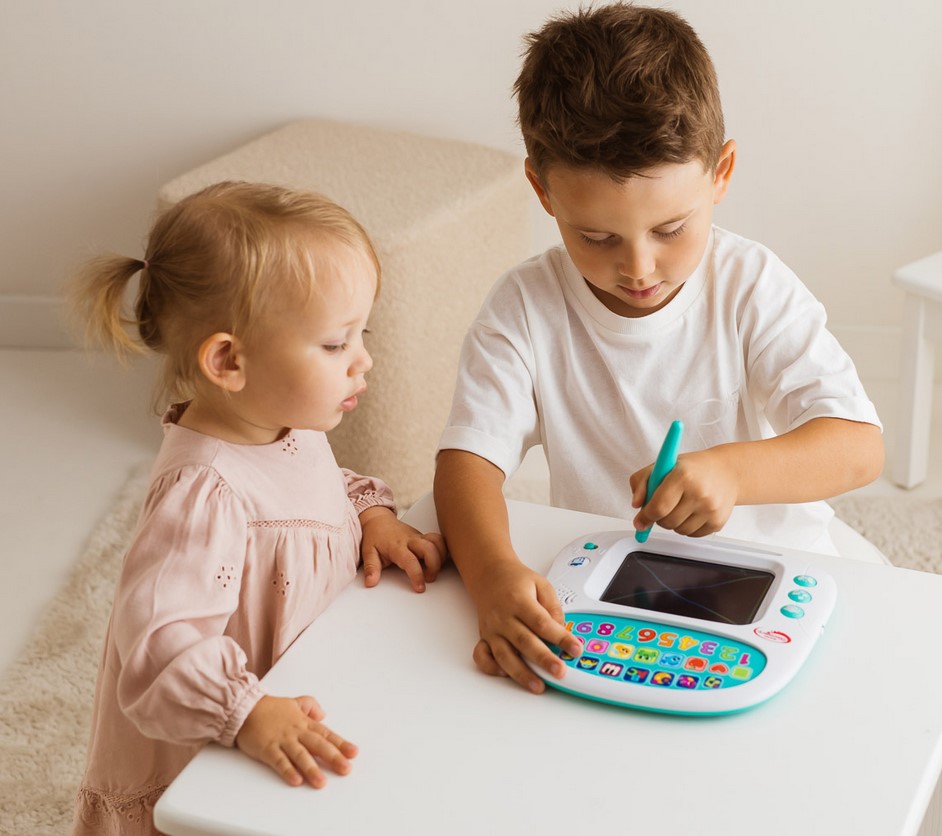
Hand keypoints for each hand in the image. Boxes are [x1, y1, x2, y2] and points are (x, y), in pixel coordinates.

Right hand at [235, 695, 357, 787]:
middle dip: (333, 757)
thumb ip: (310, 705)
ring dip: (312, 769)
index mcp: (304, 722)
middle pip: (317, 745)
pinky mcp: (267, 748)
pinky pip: (279, 761)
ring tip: (321, 782)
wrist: (244, 708)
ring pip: (300, 755)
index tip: (353, 753)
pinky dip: (288, 770)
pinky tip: (296, 780)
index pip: (326, 734)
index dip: (340, 743)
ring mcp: (282, 740)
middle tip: (346, 769)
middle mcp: (296, 732)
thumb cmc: (270, 708)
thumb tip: (323, 714)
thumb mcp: (294, 702)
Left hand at [358, 507, 446, 591]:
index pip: (410, 561)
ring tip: (434, 570)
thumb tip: (370, 582)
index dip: (417, 575)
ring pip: (438, 542)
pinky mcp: (424, 537)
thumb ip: (371, 568)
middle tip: (429, 578)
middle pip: (430, 549)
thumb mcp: (368, 552)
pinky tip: (439, 560)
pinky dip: (443, 549)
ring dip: (441, 557)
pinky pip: (439, 540)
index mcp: (397, 546)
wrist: (378, 520)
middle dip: (434, 566)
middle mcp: (410, 540)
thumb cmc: (374, 536)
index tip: (420, 587)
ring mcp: (419, 537)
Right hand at [469, 560, 583, 693]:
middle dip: (543, 659)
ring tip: (538, 685)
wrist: (489, 575)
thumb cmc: (516, 581)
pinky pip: (482, 656)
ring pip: (505, 655)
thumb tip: (561, 629)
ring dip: (521, 673)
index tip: (575, 648)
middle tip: (560, 671)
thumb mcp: (541, 584)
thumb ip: (553, 606)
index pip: (541, 622)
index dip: (559, 637)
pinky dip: (492, 668)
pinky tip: (506, 674)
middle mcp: (503, 617)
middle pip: (524, 642)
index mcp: (519, 601)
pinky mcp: (484, 638)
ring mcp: (492, 630)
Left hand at [630, 448, 738, 537]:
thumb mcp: (663, 465)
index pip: (659, 506)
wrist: (727, 472)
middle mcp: (699, 493)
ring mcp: (711, 509)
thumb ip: (641, 482)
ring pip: (678, 530)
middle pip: (667, 521)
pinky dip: (686, 527)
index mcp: (683, 476)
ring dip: (673, 523)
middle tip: (663, 507)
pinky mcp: (718, 522)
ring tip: (680, 506)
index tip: (640, 521)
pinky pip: (692, 535)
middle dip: (659, 518)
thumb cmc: (691, 469)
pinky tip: (691, 512)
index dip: (645, 517)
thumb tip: (636, 505)